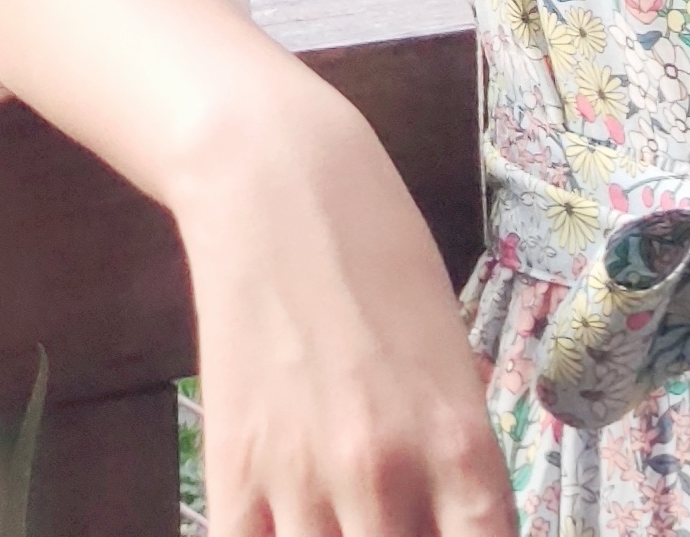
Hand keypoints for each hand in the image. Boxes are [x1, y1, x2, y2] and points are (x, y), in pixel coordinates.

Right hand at [172, 68, 518, 536]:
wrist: (279, 187)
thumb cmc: (380, 252)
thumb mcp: (450, 352)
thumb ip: (453, 451)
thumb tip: (455, 519)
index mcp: (459, 440)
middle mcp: (387, 475)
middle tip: (396, 520)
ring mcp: (303, 482)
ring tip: (344, 518)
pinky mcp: (230, 477)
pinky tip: (289, 525)